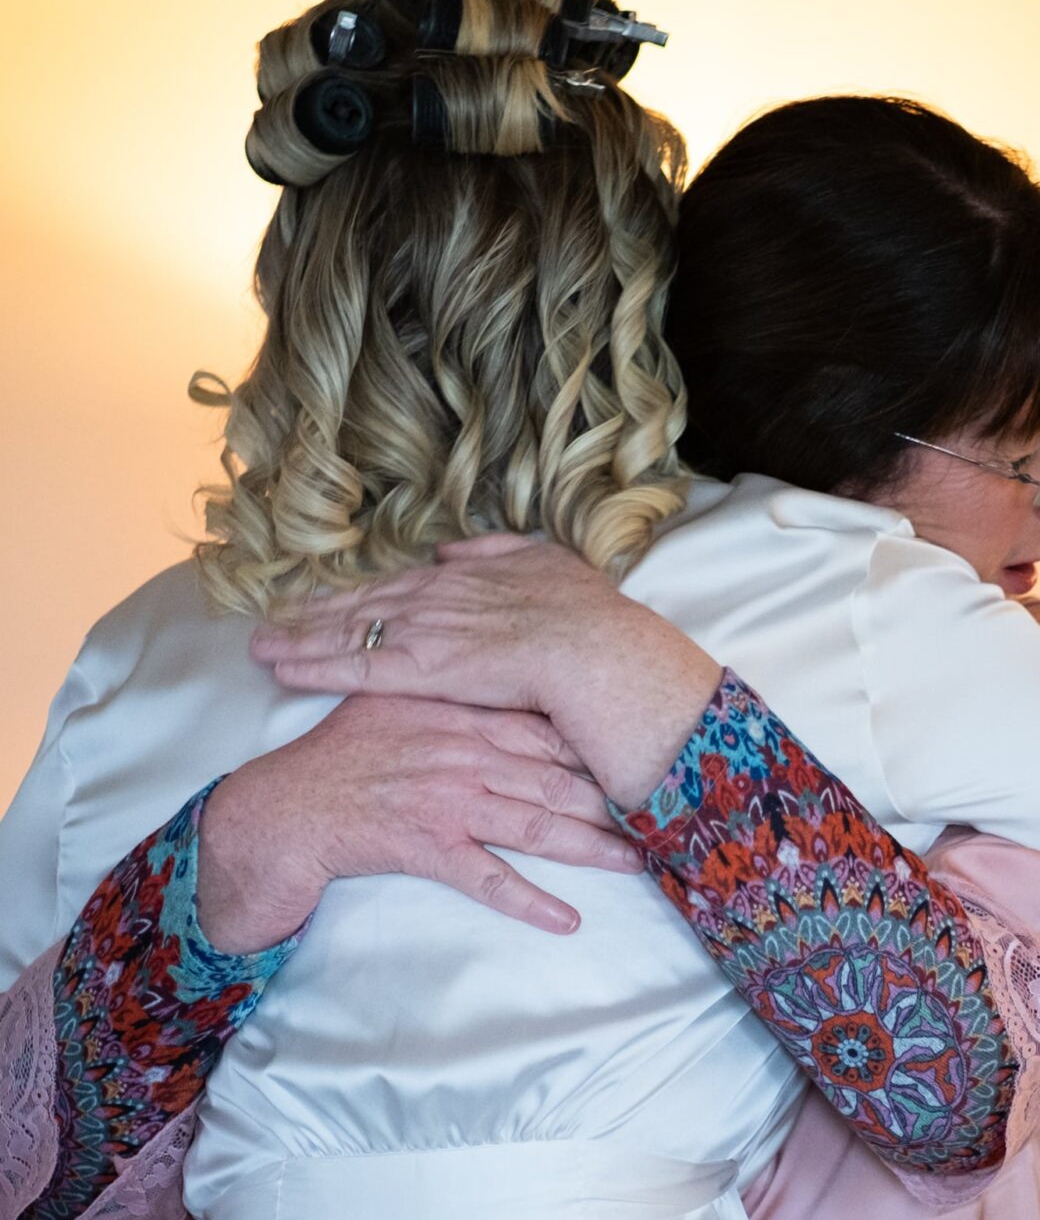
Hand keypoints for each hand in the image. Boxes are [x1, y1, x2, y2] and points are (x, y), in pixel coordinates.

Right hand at [197, 695, 644, 950]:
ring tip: (638, 863)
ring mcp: (444, 797)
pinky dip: (528, 900)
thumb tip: (502, 683)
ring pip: (533, 822)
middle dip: (612, 793)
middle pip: (554, 773)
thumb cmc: (334, 758)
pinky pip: (486, 878)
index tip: (642, 747)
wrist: (276, 809)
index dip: (596, 739)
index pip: (543, 722)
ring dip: (589, 847)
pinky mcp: (423, 844)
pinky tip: (566, 920)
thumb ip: (450, 693)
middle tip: (666, 810)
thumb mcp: (395, 704)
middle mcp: (459, 749)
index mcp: (457, 710)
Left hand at [249, 537, 722, 808]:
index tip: (322, 600)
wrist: (600, 651)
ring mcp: (425, 632)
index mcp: (467, 577)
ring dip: (300, 638)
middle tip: (268, 619)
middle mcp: (437, 597)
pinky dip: (313, 666)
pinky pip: (354, 668)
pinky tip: (279, 667)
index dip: (358, 596)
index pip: (398, 587)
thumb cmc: (591, 622)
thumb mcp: (550, 566)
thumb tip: (454, 550)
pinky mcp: (420, 669)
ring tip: (258, 645)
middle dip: (313, 614)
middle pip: (361, 605)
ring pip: (347, 634)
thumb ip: (499, 554)